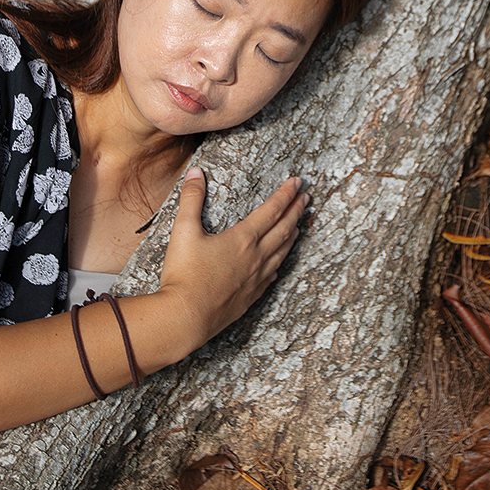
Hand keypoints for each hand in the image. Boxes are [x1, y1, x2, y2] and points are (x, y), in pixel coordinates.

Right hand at [157, 169, 307, 350]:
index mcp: (243, 239)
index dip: (285, 194)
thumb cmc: (183, 275)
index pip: (271, 210)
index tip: (297, 182)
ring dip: (292, 236)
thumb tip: (197, 172)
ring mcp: (256, 279)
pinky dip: (278, 264)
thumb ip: (191, 198)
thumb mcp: (183, 230)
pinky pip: (271, 276)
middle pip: (283, 229)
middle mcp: (256, 258)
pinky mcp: (250, 297)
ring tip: (299, 227)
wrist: (185, 317)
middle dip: (296, 211)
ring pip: (281, 253)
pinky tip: (278, 265)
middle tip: (306, 198)